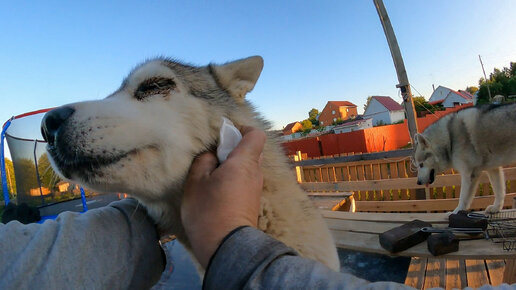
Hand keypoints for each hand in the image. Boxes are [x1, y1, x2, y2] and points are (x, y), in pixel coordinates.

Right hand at [181, 126, 265, 267]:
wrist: (226, 247)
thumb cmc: (209, 211)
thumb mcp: (196, 181)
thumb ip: (204, 161)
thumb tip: (213, 155)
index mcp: (244, 162)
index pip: (255, 135)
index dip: (242, 129)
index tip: (225, 134)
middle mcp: (256, 173)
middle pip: (252, 151)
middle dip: (234, 148)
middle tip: (214, 156)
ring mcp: (256, 190)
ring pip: (248, 168)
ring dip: (233, 166)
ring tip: (212, 175)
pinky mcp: (253, 203)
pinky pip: (246, 182)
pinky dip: (235, 180)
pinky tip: (218, 190)